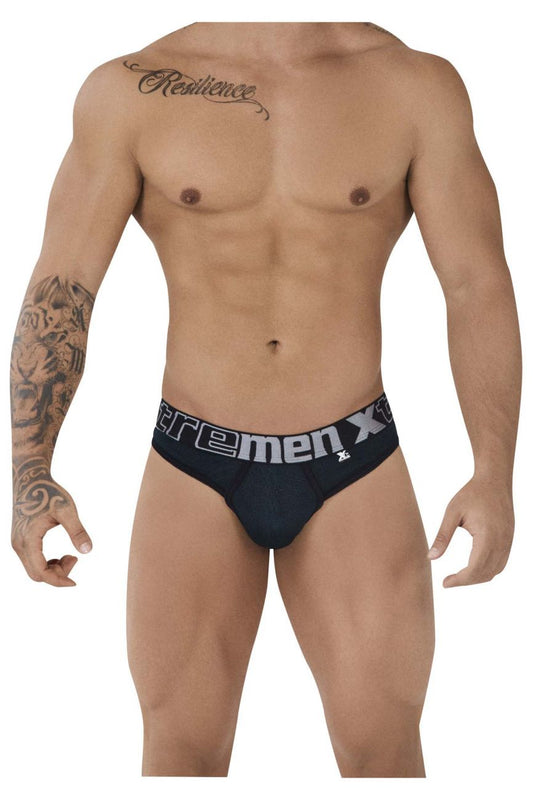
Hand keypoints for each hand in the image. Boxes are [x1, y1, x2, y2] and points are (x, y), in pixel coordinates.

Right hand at [11, 455, 91, 586]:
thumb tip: (88, 551)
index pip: (40, 572)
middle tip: (75, 559)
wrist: (30, 479)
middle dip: (57, 573)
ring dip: (52, 569)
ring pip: (33, 569)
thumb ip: (77, 531)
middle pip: (36, 574)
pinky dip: (46, 563)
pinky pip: (32, 561)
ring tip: (71, 556)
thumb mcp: (67, 510)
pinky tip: (60, 556)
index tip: (75, 582)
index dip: (58, 580)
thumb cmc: (49, 492)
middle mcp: (19, 544)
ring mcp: (17, 543)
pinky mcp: (20, 540)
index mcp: (28, 539)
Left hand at [427, 474, 513, 587]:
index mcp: (487, 536)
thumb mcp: (452, 513)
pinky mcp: (509, 540)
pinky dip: (488, 570)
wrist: (494, 481)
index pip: (474, 569)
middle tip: (448, 581)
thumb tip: (430, 558)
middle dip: (466, 582)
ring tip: (459, 576)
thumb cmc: (471, 494)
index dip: (459, 580)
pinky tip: (474, 568)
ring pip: (495, 571)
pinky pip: (501, 563)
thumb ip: (442, 537)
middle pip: (485, 574)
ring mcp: (508, 542)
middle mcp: (501, 542)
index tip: (445, 583)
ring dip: (477, 578)